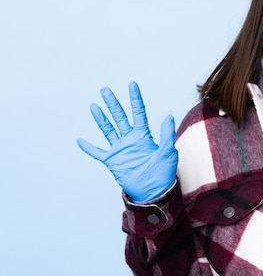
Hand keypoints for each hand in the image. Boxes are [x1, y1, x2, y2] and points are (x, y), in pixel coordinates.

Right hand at [77, 81, 177, 202]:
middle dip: (113, 104)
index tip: (132, 85)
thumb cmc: (164, 172)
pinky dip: (89, 147)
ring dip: (101, 118)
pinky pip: (98, 153)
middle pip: (120, 117)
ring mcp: (121, 149)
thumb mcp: (168, 152)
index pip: (138, 112)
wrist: (154, 191)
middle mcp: (130, 139)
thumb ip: (166, 135)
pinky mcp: (113, 161)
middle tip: (105, 90)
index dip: (135, 99)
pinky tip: (80, 140)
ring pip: (108, 130)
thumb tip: (168, 116)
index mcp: (144, 135)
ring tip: (94, 106)